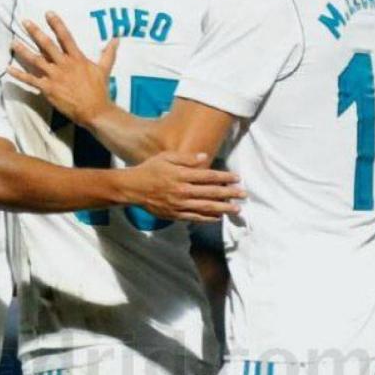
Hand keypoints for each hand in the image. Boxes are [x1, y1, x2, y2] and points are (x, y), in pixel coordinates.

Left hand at [9, 12, 117, 129]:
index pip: (66, 37)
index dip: (57, 24)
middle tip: (25, 22)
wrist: (95, 110)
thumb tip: (116, 39)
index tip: (48, 13)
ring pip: (36, 60)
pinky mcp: (48, 88)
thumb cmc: (100, 90)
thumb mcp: (105, 69)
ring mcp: (55, 76)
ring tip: (13, 42)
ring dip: (23, 50)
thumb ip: (109, 53)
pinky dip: (19, 74)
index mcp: (77, 59)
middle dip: (35, 32)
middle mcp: (64, 64)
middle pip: (47, 45)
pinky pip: (30, 79)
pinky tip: (9, 68)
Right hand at [124, 152, 244, 222]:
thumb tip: (205, 157)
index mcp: (181, 175)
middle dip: (229, 193)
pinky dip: (207, 218)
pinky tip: (218, 217)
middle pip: (210, 192)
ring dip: (223, 208)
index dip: (224, 177)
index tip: (237, 178)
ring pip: (205, 207)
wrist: (131, 188)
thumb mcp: (166, 157)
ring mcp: (178, 204)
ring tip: (236, 209)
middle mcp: (182, 190)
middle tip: (243, 194)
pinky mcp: (174, 214)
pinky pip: (194, 217)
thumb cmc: (150, 169)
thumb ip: (186, 158)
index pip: (208, 176)